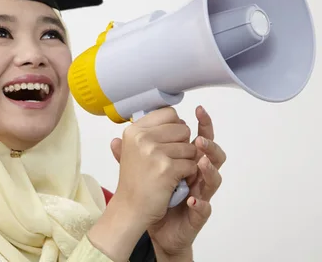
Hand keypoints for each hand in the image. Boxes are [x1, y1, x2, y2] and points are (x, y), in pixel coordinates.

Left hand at [110, 105, 226, 258]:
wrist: (155, 225)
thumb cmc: (153, 194)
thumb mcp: (144, 171)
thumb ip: (134, 155)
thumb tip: (115, 140)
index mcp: (187, 160)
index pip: (200, 137)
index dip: (203, 124)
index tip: (199, 110)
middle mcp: (198, 175)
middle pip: (213, 155)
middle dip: (209, 144)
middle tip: (199, 138)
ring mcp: (200, 194)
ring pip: (214, 179)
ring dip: (209, 169)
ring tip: (200, 161)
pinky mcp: (197, 215)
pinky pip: (204, 208)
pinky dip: (200, 204)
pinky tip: (193, 200)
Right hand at [110, 107, 199, 229]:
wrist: (130, 209)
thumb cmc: (135, 179)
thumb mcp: (133, 149)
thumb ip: (150, 130)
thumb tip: (174, 115)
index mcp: (135, 130)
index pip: (169, 113)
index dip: (175, 127)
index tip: (168, 141)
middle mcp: (143, 137)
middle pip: (183, 129)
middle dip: (183, 145)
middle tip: (168, 160)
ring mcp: (155, 152)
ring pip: (190, 147)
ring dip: (186, 161)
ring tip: (170, 172)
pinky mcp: (167, 169)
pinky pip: (192, 164)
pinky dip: (188, 175)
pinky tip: (175, 182)